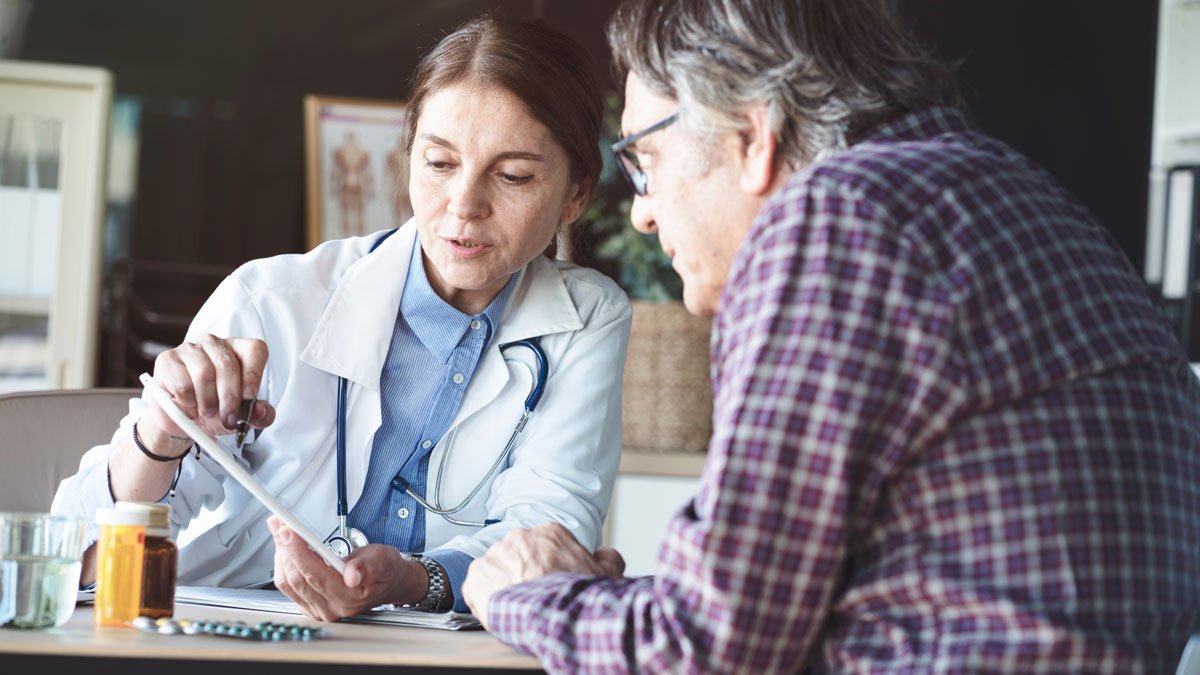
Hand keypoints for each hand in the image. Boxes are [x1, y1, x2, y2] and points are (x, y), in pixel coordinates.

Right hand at [141, 335, 275, 450]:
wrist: (184, 420)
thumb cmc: (217, 410)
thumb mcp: (243, 416)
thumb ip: (260, 415)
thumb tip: (261, 410)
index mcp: (239, 350)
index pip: (254, 350)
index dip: (253, 374)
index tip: (249, 397)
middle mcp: (215, 344)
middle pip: (227, 364)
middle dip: (229, 396)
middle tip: (228, 417)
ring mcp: (190, 348)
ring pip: (203, 373)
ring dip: (207, 401)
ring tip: (207, 412)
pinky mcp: (168, 360)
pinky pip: (181, 383)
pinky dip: (188, 402)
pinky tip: (189, 406)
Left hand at [267, 516, 424, 621]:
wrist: (388, 582)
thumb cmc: (384, 570)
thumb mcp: (383, 560)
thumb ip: (368, 566)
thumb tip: (353, 575)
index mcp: (349, 597)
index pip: (314, 574)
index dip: (297, 551)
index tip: (288, 531)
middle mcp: (331, 608)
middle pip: (296, 578)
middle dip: (285, 548)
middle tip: (281, 524)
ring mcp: (318, 609)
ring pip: (287, 582)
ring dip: (281, 554)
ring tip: (282, 532)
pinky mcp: (309, 605)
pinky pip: (287, 586)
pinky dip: (283, 563)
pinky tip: (285, 548)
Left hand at [462, 522, 623, 629]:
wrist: (551, 613)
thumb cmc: (576, 594)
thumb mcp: (606, 573)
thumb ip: (608, 557)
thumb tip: (605, 553)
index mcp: (549, 533)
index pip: (546, 546)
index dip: (550, 565)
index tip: (553, 579)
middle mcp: (520, 538)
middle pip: (520, 555)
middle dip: (525, 572)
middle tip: (535, 594)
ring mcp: (496, 555)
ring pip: (498, 569)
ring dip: (505, 584)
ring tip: (517, 605)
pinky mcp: (477, 576)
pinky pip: (476, 586)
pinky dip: (484, 597)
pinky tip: (498, 609)